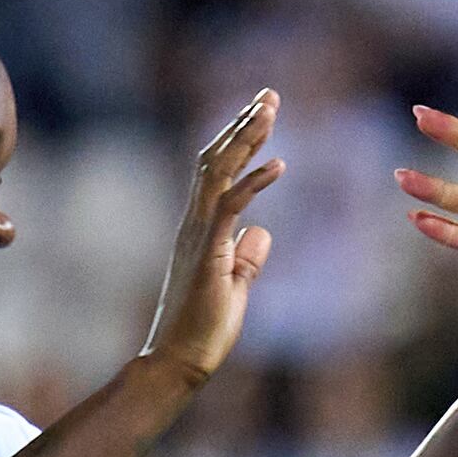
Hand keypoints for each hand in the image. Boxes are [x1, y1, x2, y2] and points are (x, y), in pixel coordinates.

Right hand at [142, 92, 282, 382]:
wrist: (177, 362)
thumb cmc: (203, 330)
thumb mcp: (235, 285)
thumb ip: (247, 257)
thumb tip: (263, 231)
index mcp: (201, 228)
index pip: (217, 171)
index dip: (239, 139)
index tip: (261, 113)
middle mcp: (194, 223)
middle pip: (216, 158)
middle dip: (244, 124)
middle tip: (270, 95)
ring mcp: (199, 236)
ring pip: (219, 172)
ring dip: (246, 138)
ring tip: (271, 109)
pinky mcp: (209, 254)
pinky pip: (231, 208)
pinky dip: (254, 182)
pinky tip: (280, 165)